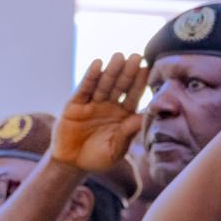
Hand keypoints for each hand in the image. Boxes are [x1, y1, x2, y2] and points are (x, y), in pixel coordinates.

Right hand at [53, 54, 147, 173]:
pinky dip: (90, 76)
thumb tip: (144, 116)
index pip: (134, 96)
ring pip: (104, 84)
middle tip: (137, 56)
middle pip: (120, 86)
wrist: (72, 164)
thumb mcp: (116, 149)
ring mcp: (92, 103)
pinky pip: (84, 88)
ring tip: (119, 56)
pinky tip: (97, 64)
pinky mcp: (75, 104)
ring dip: (111, 70)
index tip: (148, 69)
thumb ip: (128, 132)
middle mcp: (109, 105)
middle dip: (128, 72)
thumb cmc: (99, 158)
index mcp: (123, 115)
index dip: (140, 83)